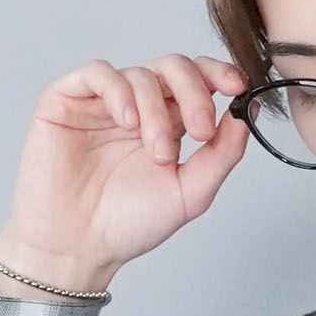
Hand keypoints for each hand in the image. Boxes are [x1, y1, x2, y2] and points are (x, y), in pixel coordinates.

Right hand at [0, 53, 257, 291]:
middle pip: (174, 68)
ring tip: (157, 152)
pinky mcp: (68, 99)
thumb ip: (222, 155)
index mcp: (170, 124)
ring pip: (141, 74)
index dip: (218, 74)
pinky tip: (127, 121)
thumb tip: (247, 116)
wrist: (79, 247)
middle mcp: (138, 107)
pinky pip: (98, 73)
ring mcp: (103, 102)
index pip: (197, 81)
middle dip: (195, 93)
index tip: (238, 86)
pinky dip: (119, 91)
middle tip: (201, 131)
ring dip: (157, 111)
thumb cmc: (128, 225)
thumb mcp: (190, 193)